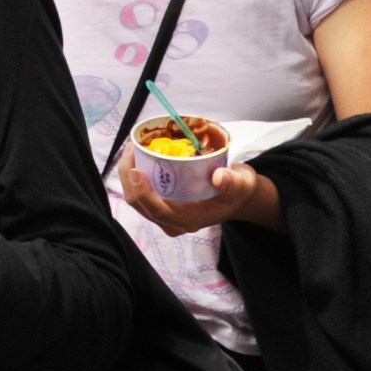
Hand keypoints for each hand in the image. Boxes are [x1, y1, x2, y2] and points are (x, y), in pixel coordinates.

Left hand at [118, 160, 277, 235]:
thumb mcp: (242, 182)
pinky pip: (141, 195)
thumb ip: (233, 181)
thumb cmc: (239, 189)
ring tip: (132, 148)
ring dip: (129, 176)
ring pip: (137, 200)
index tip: (135, 170)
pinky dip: (135, 177)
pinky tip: (137, 156)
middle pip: (140, 205)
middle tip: (131, 148)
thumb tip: (219, 177)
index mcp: (190, 219)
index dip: (142, 192)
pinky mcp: (163, 208)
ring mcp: (166, 216)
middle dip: (128, 177)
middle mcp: (174, 222)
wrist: (239, 197)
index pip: (157, 210)